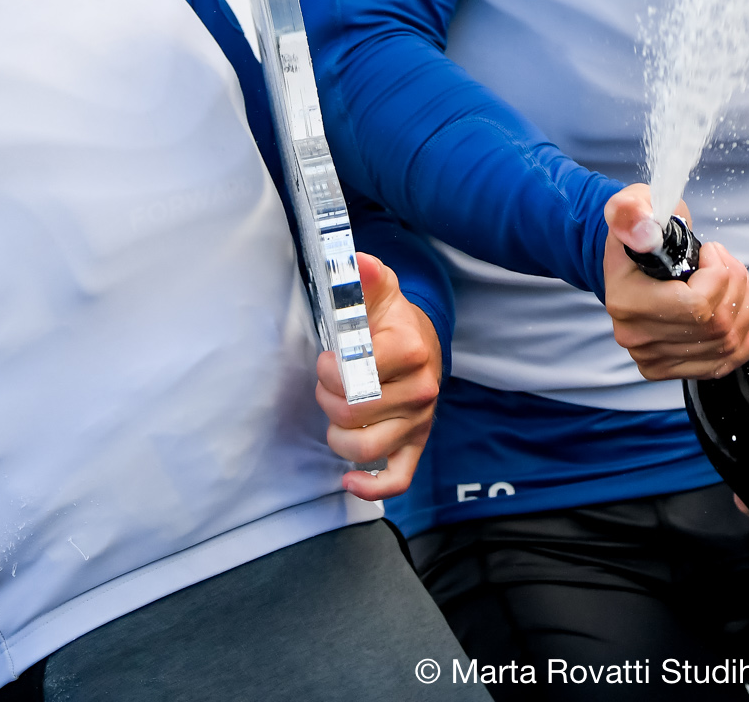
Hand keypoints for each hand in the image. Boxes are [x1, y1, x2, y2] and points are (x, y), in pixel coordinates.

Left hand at [318, 254, 437, 499]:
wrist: (420, 343)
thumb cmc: (388, 320)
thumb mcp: (376, 291)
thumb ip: (362, 276)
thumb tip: (355, 262)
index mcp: (410, 350)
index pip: (358, 375)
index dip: (330, 370)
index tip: (327, 358)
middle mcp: (421, 389)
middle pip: (354, 413)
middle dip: (328, 398)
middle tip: (329, 383)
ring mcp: (419, 421)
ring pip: (365, 448)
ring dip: (337, 434)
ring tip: (337, 413)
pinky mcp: (415, 445)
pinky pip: (397, 479)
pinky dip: (371, 486)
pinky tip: (348, 478)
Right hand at [602, 185, 748, 379]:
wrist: (637, 255)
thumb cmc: (641, 230)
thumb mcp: (633, 206)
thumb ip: (631, 212)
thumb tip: (643, 232)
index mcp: (626, 301)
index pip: (695, 306)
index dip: (719, 275)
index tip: (710, 251)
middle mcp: (638, 338)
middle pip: (716, 325)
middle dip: (736, 284)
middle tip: (725, 260)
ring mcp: (657, 358)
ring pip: (728, 341)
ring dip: (745, 304)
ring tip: (734, 278)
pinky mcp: (675, 368)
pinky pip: (730, 359)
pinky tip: (742, 307)